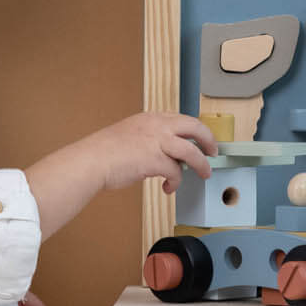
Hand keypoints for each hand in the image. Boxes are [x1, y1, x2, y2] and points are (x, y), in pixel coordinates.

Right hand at [83, 112, 216, 195]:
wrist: (91, 161)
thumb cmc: (104, 153)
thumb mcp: (130, 136)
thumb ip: (149, 141)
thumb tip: (165, 156)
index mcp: (150, 118)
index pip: (181, 119)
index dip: (195, 130)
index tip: (200, 139)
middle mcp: (156, 125)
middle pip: (194, 127)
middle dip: (208, 139)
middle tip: (213, 152)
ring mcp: (157, 141)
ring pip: (191, 151)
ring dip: (201, 165)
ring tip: (204, 174)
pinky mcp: (155, 159)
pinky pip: (176, 172)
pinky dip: (175, 182)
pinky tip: (168, 188)